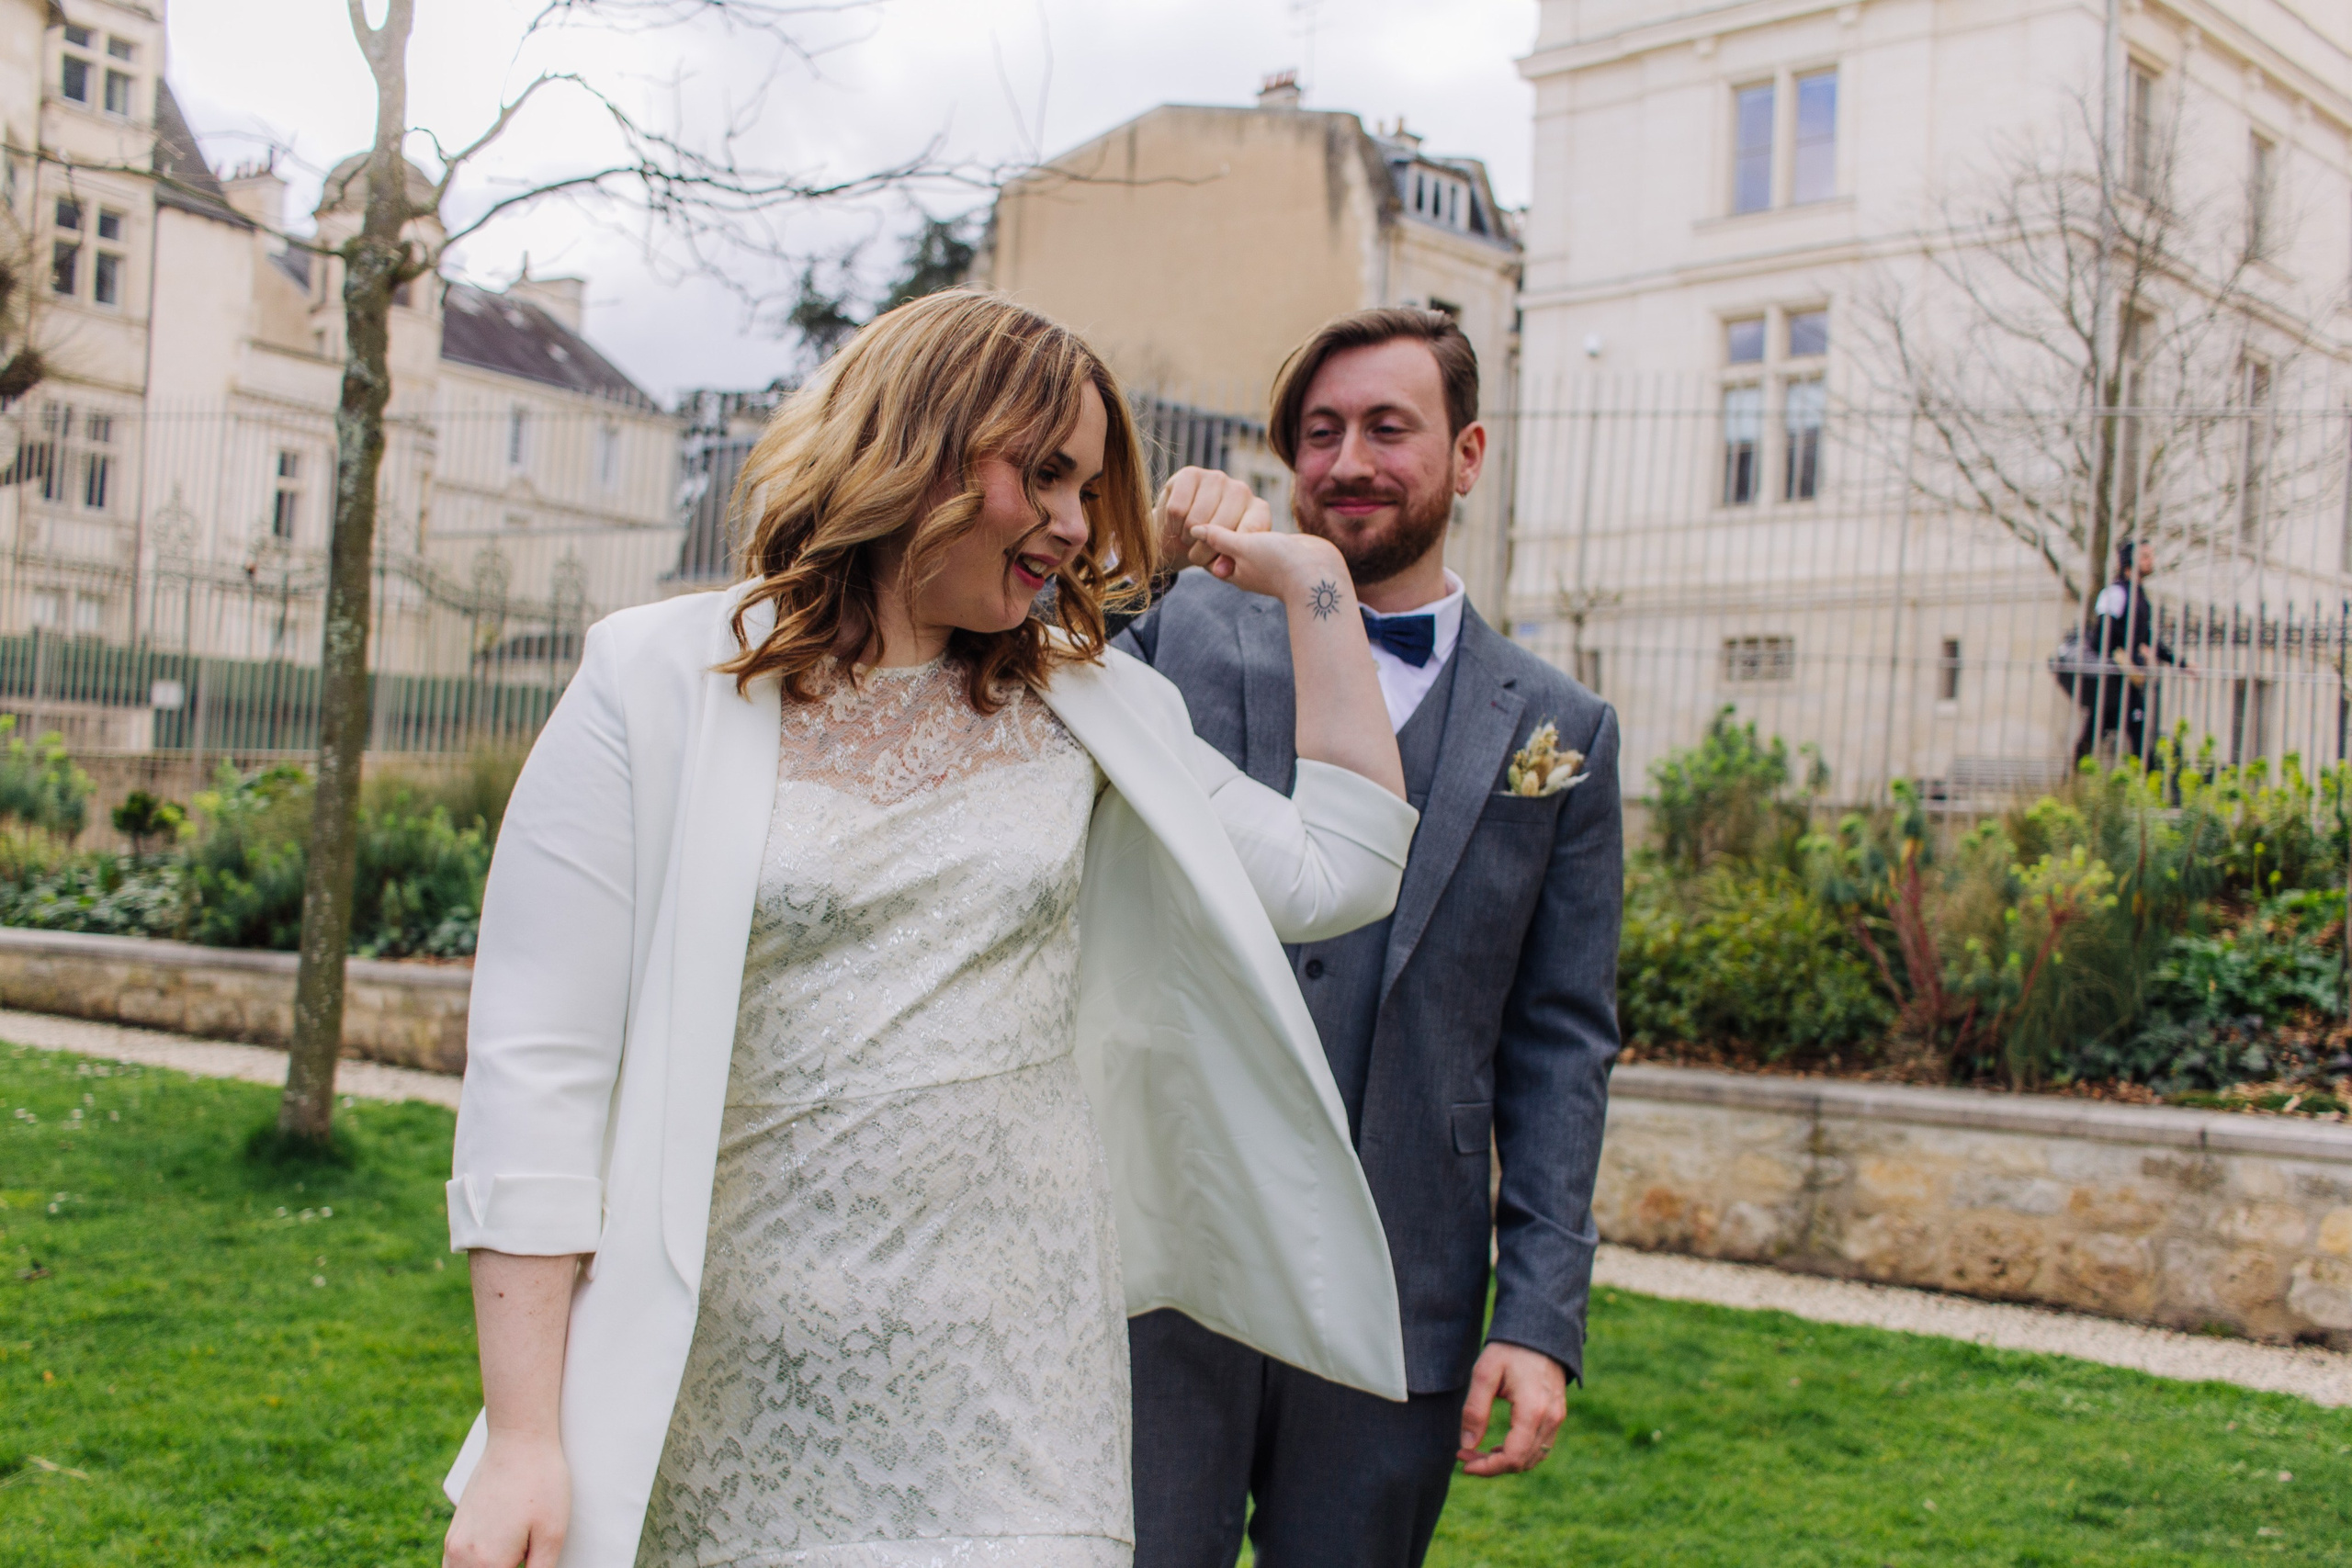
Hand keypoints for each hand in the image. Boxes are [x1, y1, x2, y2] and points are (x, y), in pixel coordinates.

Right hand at [444, 1431, 568, 1567]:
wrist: (518, 1438)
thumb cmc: (542, 1483)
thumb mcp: (552, 1535)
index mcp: (487, 1564)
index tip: (529, 1562)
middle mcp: (461, 1557)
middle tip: (524, 1556)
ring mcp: (454, 1543)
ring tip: (511, 1557)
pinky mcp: (455, 1530)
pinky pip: (451, 1566)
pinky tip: (491, 1563)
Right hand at [1156, 467, 1270, 571]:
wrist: (1177, 532)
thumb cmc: (1207, 546)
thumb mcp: (1221, 560)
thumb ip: (1226, 564)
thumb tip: (1221, 570)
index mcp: (1258, 511)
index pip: (1250, 532)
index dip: (1232, 553)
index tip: (1220, 566)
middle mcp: (1241, 490)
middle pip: (1220, 529)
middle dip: (1204, 552)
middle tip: (1198, 554)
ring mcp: (1217, 478)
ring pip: (1196, 521)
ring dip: (1187, 539)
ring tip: (1188, 539)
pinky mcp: (1190, 474)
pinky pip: (1177, 510)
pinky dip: (1172, 526)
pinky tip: (1176, 525)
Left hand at [1188, 520, 1346, 604]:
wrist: (1319, 573)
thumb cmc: (1278, 562)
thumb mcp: (1243, 547)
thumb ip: (1219, 538)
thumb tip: (1194, 530)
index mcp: (1234, 572)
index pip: (1208, 556)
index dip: (1199, 541)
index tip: (1189, 520)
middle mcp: (1249, 569)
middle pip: (1226, 549)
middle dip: (1218, 533)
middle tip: (1206, 509)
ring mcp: (1266, 561)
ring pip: (1245, 543)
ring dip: (1238, 529)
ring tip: (1228, 508)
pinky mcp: (1282, 551)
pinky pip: (1263, 539)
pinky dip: (1256, 528)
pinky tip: (1254, 515)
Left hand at [1456, 1342, 1567, 1476]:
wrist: (1539, 1331)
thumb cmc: (1508, 1349)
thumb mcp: (1484, 1375)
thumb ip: (1475, 1411)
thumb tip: (1467, 1445)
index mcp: (1532, 1410)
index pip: (1512, 1457)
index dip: (1486, 1467)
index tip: (1463, 1461)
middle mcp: (1551, 1418)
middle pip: (1521, 1462)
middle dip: (1491, 1465)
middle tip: (1465, 1454)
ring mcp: (1557, 1417)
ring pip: (1533, 1458)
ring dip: (1506, 1461)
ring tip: (1479, 1451)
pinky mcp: (1558, 1414)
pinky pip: (1540, 1447)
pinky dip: (1520, 1453)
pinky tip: (1501, 1445)